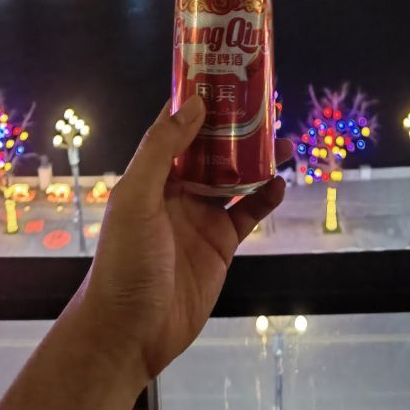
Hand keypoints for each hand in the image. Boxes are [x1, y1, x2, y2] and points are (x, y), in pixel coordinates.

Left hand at [80, 95, 292, 381]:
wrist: (131, 332)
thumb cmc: (125, 262)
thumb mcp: (136, 198)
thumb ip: (162, 150)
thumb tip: (194, 104)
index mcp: (152, 175)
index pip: (176, 128)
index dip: (199, 102)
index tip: (225, 77)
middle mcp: (177, 191)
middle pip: (212, 150)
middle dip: (237, 129)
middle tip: (266, 108)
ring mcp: (200, 217)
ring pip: (235, 179)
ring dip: (257, 160)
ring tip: (284, 142)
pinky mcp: (220, 245)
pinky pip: (247, 214)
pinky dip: (265, 199)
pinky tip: (281, 185)